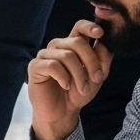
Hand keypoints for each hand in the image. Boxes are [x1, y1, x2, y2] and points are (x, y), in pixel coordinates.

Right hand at [28, 20, 114, 139]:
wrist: (62, 113)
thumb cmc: (78, 93)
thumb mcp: (96, 77)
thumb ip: (102, 60)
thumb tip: (104, 44)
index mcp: (72, 46)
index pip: (79, 27)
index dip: (89, 27)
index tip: (100, 33)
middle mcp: (58, 47)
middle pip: (77, 42)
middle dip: (91, 62)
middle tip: (97, 78)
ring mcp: (45, 55)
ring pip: (66, 55)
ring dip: (79, 74)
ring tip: (81, 88)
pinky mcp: (35, 66)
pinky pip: (53, 66)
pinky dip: (64, 77)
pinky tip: (66, 86)